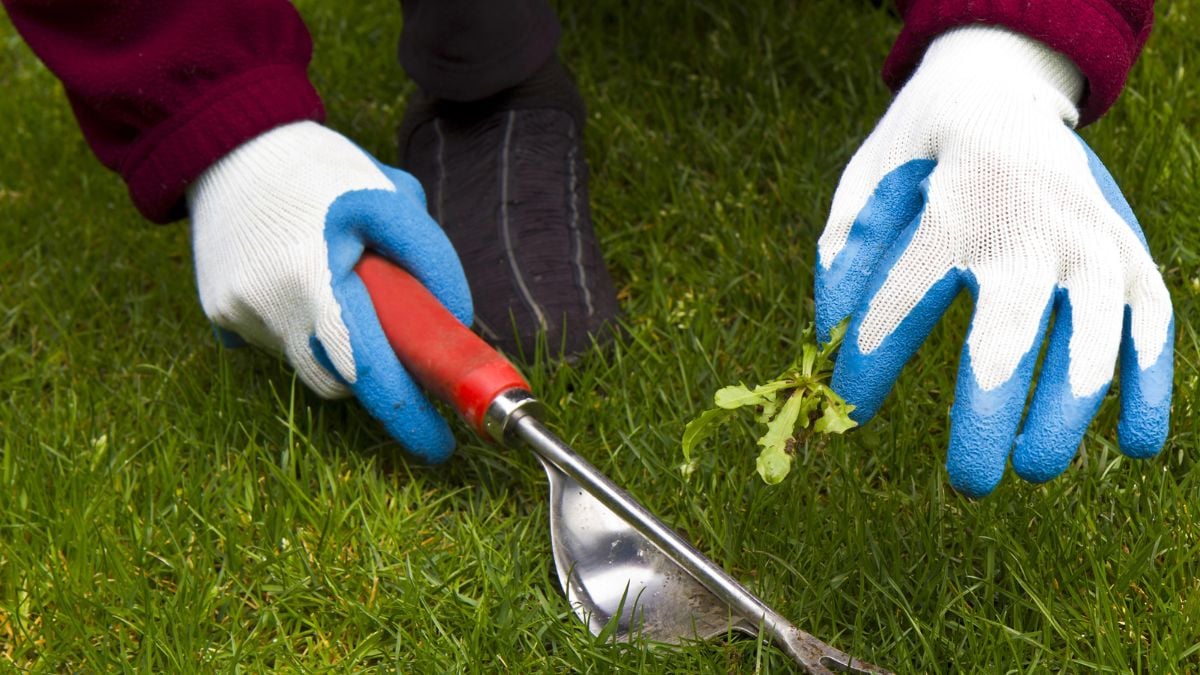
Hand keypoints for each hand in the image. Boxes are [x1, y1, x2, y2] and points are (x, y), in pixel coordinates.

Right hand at [187, 121, 472, 460]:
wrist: (230, 146)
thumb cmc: (322, 171)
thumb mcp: (389, 197)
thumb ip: (430, 257)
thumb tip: (455, 319)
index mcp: (312, 275)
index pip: (367, 369)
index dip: (407, 415)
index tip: (439, 444)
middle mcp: (267, 306)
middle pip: (338, 379)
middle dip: (374, 369)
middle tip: (396, 337)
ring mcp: (236, 314)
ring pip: (309, 363)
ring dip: (336, 345)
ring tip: (337, 282)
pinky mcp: (219, 314)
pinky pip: (276, 344)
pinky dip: (301, 327)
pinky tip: (297, 277)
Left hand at [815, 27, 1173, 496]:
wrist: (1000, 90)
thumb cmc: (918, 157)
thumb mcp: (864, 186)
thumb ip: (844, 258)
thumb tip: (834, 341)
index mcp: (947, 207)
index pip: (903, 304)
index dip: (873, 366)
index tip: (851, 411)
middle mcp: (1027, 223)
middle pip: (1010, 331)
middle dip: (989, 415)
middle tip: (969, 483)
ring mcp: (1088, 237)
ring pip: (1093, 337)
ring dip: (1068, 412)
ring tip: (1035, 469)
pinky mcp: (1128, 251)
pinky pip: (1152, 325)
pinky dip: (1149, 386)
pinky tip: (1134, 444)